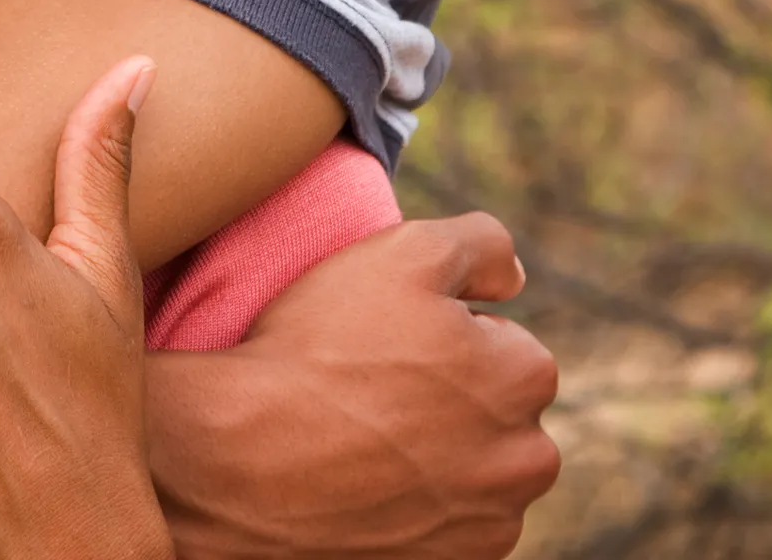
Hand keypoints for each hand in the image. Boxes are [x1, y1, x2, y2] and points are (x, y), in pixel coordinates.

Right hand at [146, 213, 559, 559]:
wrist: (243, 462)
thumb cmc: (319, 350)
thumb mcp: (400, 252)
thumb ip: (481, 244)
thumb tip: (513, 279)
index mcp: (528, 377)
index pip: (503, 342)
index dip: (442, 334)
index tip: (390, 341)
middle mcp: (527, 461)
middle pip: (496, 413)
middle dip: (454, 399)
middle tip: (374, 387)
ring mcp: (487, 526)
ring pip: (473, 474)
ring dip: (436, 457)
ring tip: (362, 437)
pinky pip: (443, 527)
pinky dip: (413, 508)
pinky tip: (362, 483)